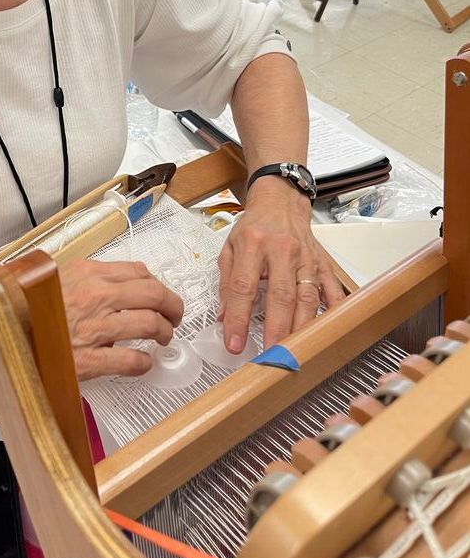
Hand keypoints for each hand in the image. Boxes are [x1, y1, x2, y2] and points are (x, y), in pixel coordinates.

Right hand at [59, 258, 182, 379]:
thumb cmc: (25, 307)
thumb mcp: (58, 277)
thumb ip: (88, 278)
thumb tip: (119, 282)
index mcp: (87, 273)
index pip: (139, 272)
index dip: (159, 285)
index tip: (163, 295)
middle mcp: (94, 296)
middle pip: (153, 294)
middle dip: (172, 306)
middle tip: (174, 317)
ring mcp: (92, 328)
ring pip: (148, 324)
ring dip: (163, 332)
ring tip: (162, 338)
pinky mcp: (87, 359)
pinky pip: (129, 360)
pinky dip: (143, 362)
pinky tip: (143, 363)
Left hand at [218, 179, 344, 352]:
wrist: (280, 200)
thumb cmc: (254, 225)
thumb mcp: (230, 247)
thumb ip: (227, 283)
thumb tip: (224, 318)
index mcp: (253, 244)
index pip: (244, 287)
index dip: (239, 318)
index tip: (235, 343)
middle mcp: (282, 250)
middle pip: (281, 296)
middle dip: (275, 330)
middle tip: (269, 357)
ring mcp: (306, 258)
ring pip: (308, 298)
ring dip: (301, 328)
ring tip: (293, 352)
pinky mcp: (323, 263)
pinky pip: (332, 289)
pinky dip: (333, 312)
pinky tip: (328, 330)